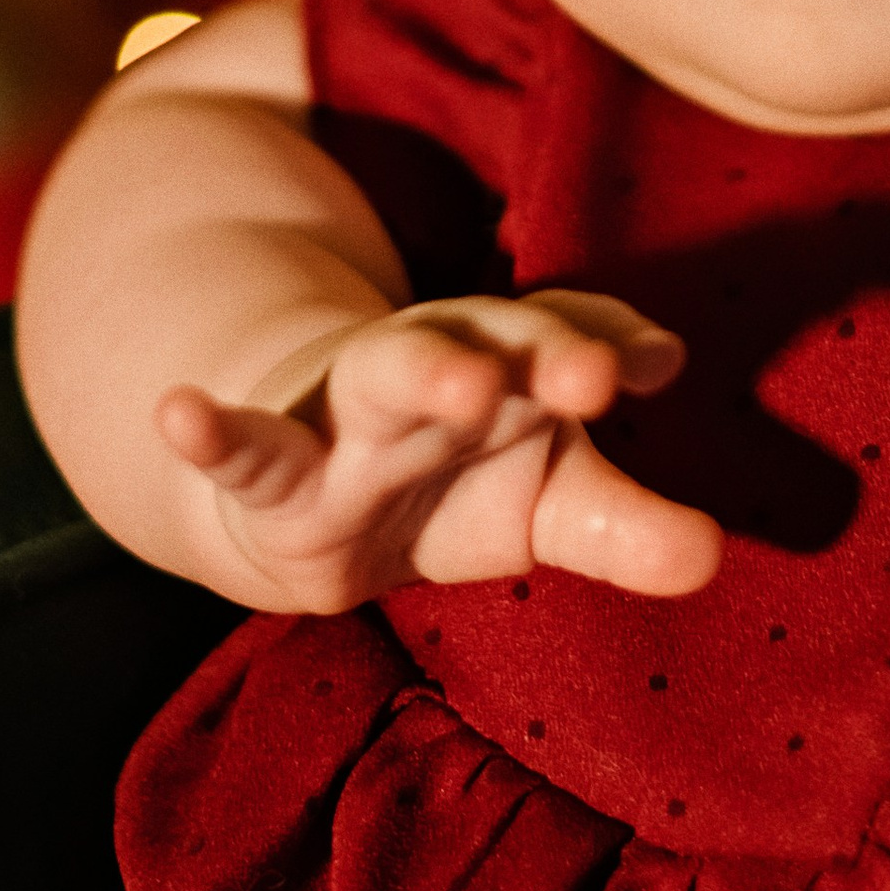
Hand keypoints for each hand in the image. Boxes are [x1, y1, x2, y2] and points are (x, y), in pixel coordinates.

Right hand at [155, 292, 715, 609]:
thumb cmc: (454, 483)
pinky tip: (176, 411)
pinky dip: (209, 428)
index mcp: (512, 369)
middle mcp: (439, 369)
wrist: (312, 502)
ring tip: (463, 381)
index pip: (571, 336)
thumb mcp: (549, 508)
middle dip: (540, 348)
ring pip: (388, 373)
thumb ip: (628, 528)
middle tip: (592, 371)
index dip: (614, 340)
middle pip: (493, 341)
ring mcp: (353, 412)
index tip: (661, 360)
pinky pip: (244, 443)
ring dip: (424, 372)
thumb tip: (713, 554)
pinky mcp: (278, 466)